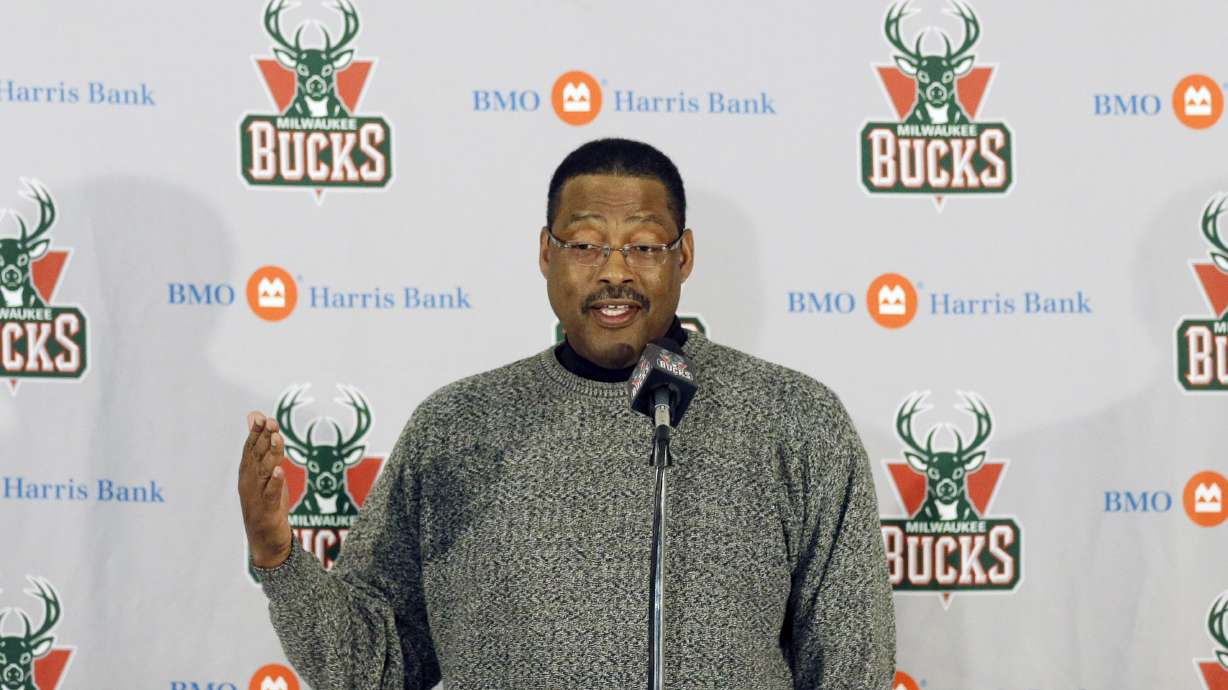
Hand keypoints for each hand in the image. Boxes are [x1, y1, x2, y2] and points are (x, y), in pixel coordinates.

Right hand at [238, 412, 293, 568]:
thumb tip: (253, 416)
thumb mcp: (263, 472)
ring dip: (271, 455)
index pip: (251, 448)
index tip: (262, 416)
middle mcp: (250, 482)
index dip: (256, 432)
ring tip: (276, 439)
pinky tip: (280, 472)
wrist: (265, 539)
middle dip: (263, 438)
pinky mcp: (268, 509)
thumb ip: (260, 445)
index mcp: (248, 472)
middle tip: (270, 422)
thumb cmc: (265, 501)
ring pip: (265, 471)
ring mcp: (257, 495)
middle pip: (257, 456)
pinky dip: (275, 482)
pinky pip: (271, 494)